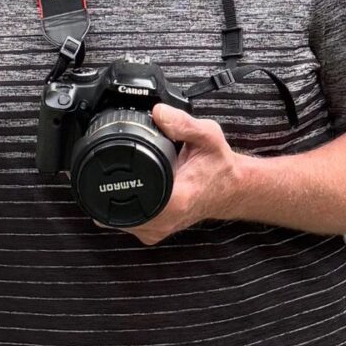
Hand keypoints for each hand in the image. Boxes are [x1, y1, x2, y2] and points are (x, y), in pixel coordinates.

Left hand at [126, 106, 249, 245]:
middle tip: (123, 167)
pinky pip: (128, 223)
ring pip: (119, 219)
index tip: (117, 166)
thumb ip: (183, 123)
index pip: (132, 196)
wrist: (231, 190)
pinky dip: (125, 206)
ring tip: (131, 178)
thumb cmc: (220, 167)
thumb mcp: (207, 136)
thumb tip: (158, 113)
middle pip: (118, 208)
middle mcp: (165, 221)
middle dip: (114, 186)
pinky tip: (135, 191)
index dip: (119, 179)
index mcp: (176, 201)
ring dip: (117, 198)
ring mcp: (157, 230)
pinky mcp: (154, 232)